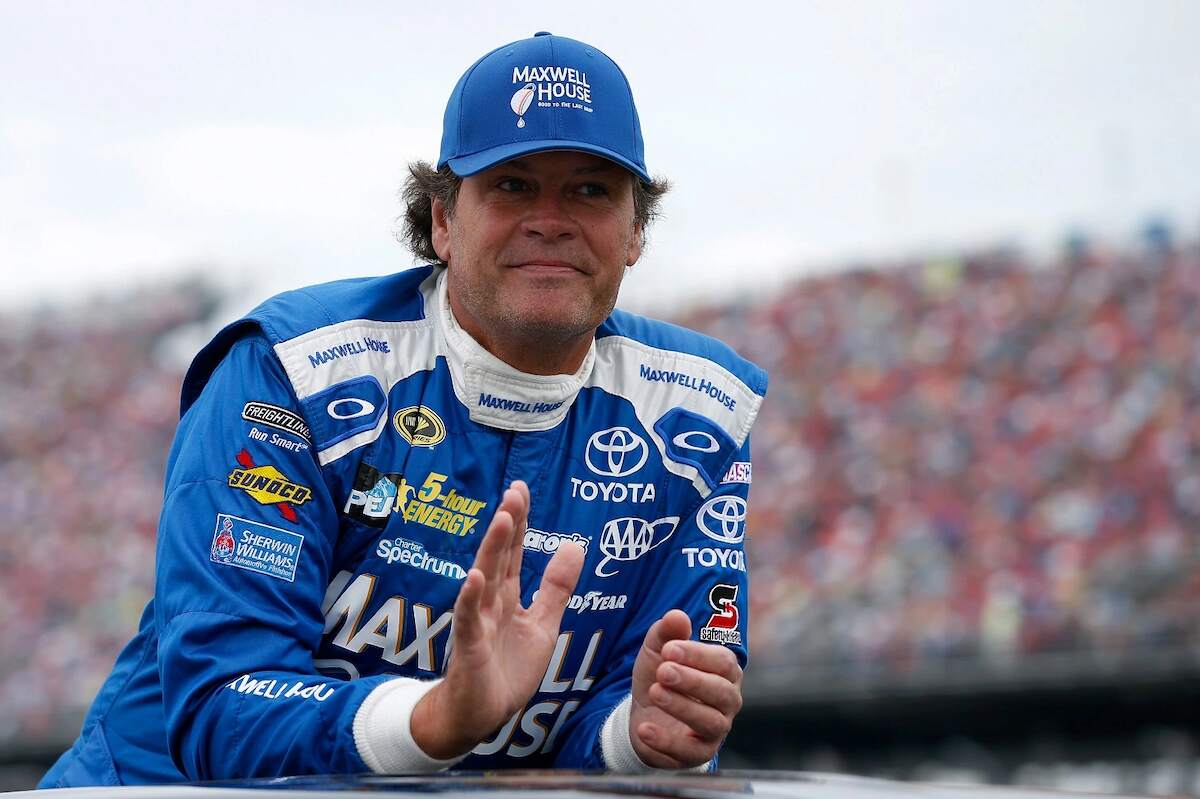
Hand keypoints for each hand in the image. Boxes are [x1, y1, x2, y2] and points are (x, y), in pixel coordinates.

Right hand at [411, 480, 583, 758]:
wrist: (482, 714)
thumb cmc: (508, 668)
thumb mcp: (543, 624)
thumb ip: (556, 587)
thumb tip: (574, 546)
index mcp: (507, 596)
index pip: (512, 551)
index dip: (519, 521)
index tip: (521, 489)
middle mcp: (490, 602)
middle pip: (499, 556)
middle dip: (507, 523)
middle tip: (515, 491)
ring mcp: (478, 623)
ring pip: (485, 579)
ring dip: (492, 550)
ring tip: (502, 518)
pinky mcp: (470, 647)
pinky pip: (470, 620)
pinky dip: (471, 598)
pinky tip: (475, 577)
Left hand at [628, 609, 743, 768]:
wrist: (644, 714)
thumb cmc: (661, 678)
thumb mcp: (657, 651)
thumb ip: (667, 632)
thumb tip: (676, 616)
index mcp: (724, 671)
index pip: (723, 662)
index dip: (698, 655)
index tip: (669, 649)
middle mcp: (727, 700)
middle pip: (722, 692)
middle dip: (692, 681)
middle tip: (664, 671)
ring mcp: (716, 729)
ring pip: (711, 722)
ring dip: (682, 707)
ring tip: (656, 693)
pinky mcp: (699, 754)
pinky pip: (690, 752)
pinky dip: (666, 741)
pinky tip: (645, 728)